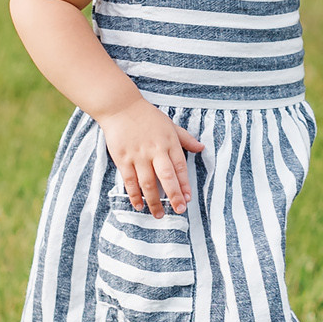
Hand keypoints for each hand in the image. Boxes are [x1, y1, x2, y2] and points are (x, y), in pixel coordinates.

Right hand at [99, 101, 204, 217]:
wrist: (121, 107)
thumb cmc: (147, 116)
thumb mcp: (170, 125)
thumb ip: (185, 138)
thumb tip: (202, 147)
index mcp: (169, 142)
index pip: (180, 167)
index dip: (185, 184)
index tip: (188, 198)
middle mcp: (155, 150)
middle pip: (167, 177)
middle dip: (174, 196)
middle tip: (179, 210)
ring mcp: (138, 156)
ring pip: (148, 183)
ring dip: (154, 201)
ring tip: (159, 215)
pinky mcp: (123, 159)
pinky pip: (130, 181)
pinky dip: (134, 195)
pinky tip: (139, 205)